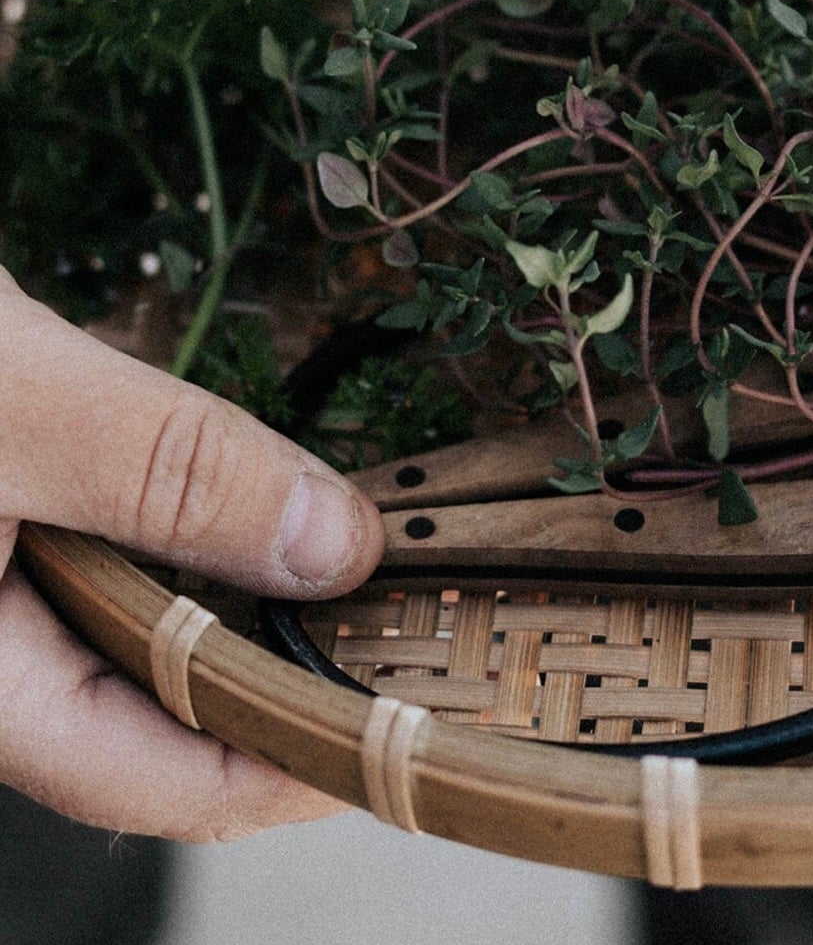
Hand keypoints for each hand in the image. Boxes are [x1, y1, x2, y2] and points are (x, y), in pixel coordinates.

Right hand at [0, 268, 384, 838]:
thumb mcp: (13, 402)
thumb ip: (166, 472)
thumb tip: (331, 544)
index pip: (151, 778)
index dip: (291, 769)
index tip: (404, 732)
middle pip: (154, 715)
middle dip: (282, 679)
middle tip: (404, 629)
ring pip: (132, 638)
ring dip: (240, 603)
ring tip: (352, 566)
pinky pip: (102, 567)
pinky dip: (183, 540)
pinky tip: (242, 502)